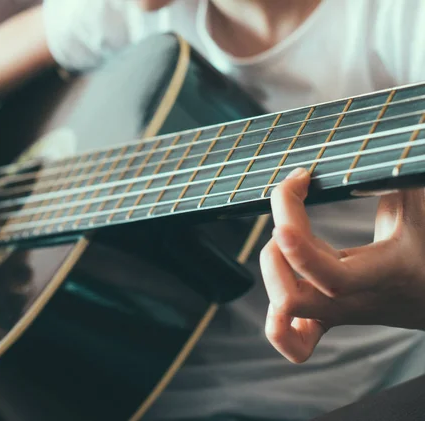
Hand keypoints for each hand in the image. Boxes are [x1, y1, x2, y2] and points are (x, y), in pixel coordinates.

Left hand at [260, 168, 424, 362]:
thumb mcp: (418, 204)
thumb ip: (393, 177)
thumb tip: (372, 150)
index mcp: (382, 275)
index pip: (328, 275)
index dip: (298, 246)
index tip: (296, 187)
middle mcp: (354, 301)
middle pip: (292, 300)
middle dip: (275, 255)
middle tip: (288, 222)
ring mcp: (338, 314)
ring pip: (284, 321)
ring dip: (271, 278)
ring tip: (284, 246)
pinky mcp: (329, 317)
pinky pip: (296, 340)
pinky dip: (277, 323)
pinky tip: (281, 289)